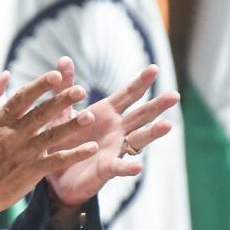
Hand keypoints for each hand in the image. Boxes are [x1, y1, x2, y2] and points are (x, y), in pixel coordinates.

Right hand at [0, 69, 99, 229]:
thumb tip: (5, 74)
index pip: (22, 97)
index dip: (39, 85)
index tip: (56, 75)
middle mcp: (11, 135)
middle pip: (40, 114)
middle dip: (61, 101)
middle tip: (80, 90)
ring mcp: (22, 154)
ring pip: (51, 136)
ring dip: (71, 126)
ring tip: (89, 116)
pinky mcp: (30, 172)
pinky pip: (56, 161)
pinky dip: (74, 154)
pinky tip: (91, 148)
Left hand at [45, 57, 177, 208]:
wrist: (54, 171)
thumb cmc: (63, 138)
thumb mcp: (61, 111)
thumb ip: (65, 87)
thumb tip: (63, 58)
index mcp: (106, 112)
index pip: (128, 94)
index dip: (140, 82)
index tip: (154, 68)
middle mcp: (117, 130)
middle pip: (141, 115)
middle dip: (157, 105)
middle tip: (174, 95)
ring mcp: (115, 149)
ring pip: (138, 139)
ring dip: (152, 133)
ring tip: (167, 125)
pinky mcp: (106, 169)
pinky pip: (119, 168)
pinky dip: (128, 167)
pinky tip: (137, 167)